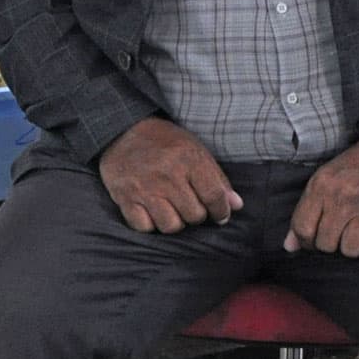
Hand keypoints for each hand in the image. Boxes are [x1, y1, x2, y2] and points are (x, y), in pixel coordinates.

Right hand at [98, 119, 240, 233]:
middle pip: (194, 215)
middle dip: (196, 214)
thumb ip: (217, 178)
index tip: (220, 215)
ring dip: (175, 222)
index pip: (214, 196)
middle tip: (190, 205)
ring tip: (172, 210)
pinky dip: (150, 224)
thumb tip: (236, 205)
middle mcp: (167, 175)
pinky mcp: (125, 198)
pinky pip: (144, 227)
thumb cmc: (164, 142)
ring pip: (171, 226)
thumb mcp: (195, 149)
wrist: (122, 130)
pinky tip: (152, 212)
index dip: (221, 211)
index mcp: (188, 159)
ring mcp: (144, 188)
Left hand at [285, 128, 358, 257]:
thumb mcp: (324, 181)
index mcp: (320, 186)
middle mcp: (341, 196)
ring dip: (357, 244)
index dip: (307, 242)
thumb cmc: (355, 168)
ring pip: (352, 249)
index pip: (302, 229)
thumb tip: (289, 247)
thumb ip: (305, 212)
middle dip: (334, 243)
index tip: (316, 240)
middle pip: (326, 244)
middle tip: (343, 232)